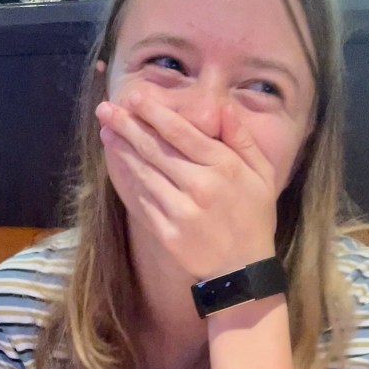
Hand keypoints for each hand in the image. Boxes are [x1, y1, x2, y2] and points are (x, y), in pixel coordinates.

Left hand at [96, 93, 276, 280]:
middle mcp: (200, 186)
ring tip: (106, 131)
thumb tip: (223, 109)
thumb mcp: (262, 175)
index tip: (134, 97)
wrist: (244, 271)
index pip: (180, 132)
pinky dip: (128, 182)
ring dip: (122, 150)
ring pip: (144, 173)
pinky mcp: (168, 234)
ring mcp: (181, 211)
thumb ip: (243, 140)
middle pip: (156, 149)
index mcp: (223, 167)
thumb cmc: (254, 219)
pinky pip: (142, 202)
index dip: (153, 113)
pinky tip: (118, 166)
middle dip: (128, 125)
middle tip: (106, 109)